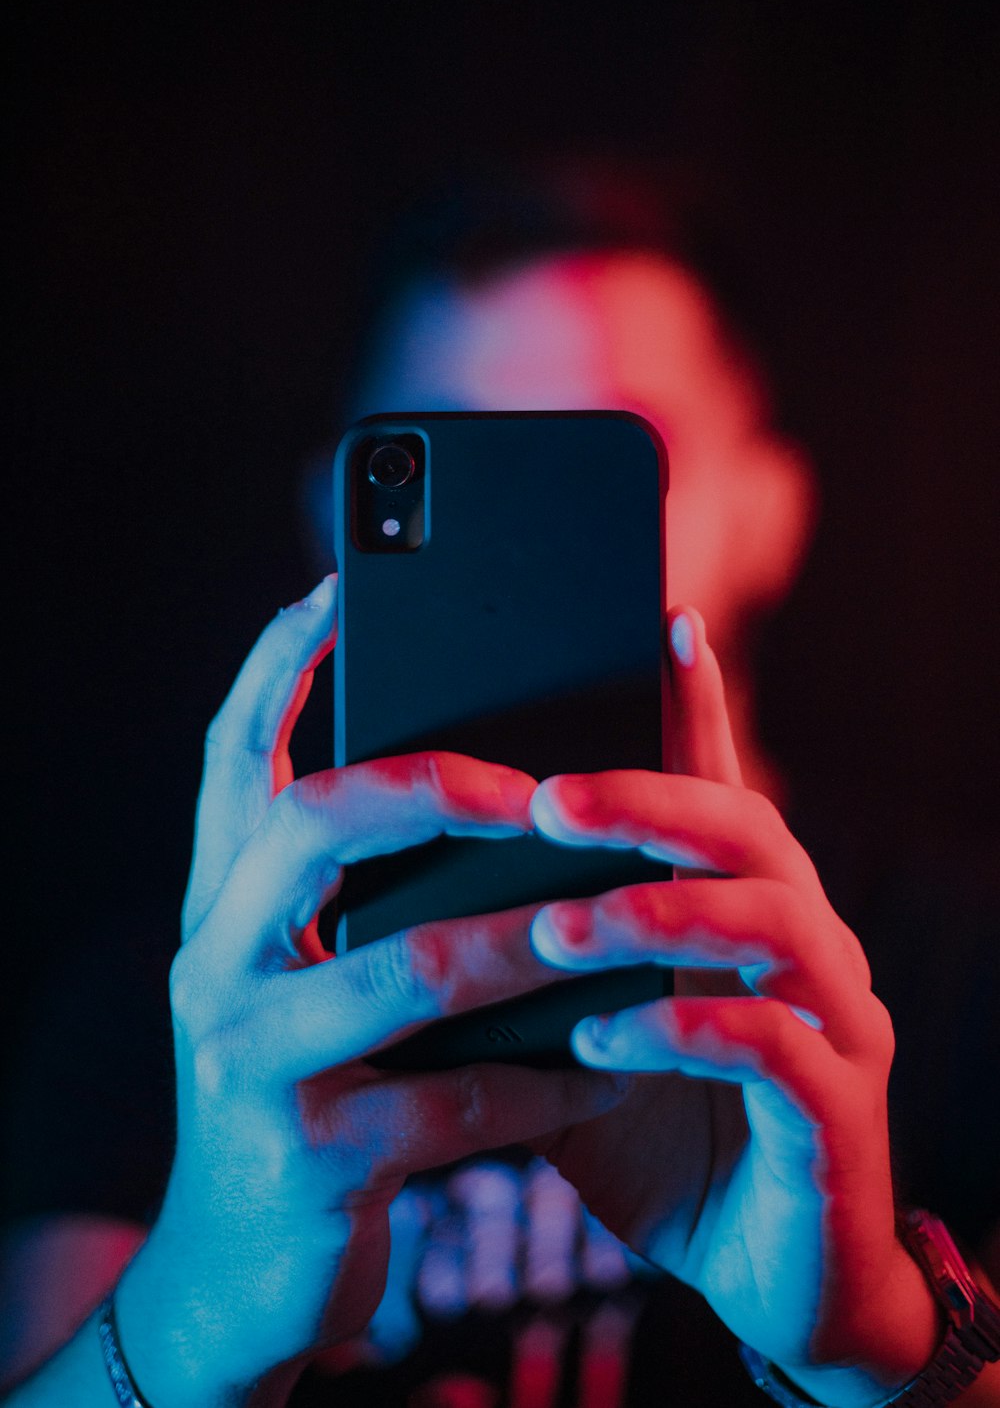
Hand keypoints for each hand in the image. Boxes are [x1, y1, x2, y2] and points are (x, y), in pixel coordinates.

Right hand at [115, 579, 624, 1407]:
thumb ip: (353, 892)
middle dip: (430, 781)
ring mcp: (255, 1060)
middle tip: (530, 786)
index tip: (342, 588)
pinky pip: (460, 1102)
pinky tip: (609, 1073)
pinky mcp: (315, 1156)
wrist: (239, 1269)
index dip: (282, 664)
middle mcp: (217, 963)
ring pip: (409, 964)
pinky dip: (550, 1082)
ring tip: (611, 917)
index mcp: (222, 904)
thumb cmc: (303, 1088)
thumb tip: (492, 787)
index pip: (234, 753)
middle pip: (310, 822)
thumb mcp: (303, 973)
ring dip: (529, 938)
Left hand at [525, 607, 940, 1406]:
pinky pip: (780, 1050)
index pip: (718, 789)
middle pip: (749, 831)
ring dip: (661, 913)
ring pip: (776, 923)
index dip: (698, 707)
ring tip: (558, 927)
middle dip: (650, 804)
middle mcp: (803, 945)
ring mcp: (835, 1024)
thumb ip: (529, 960)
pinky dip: (691, 1029)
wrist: (759, 1272)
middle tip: (551, 799)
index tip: (659, 626)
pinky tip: (607, 1038)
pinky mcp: (842, 1116)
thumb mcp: (577, 1028)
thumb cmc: (655, 1129)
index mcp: (739, 911)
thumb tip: (408, 899)